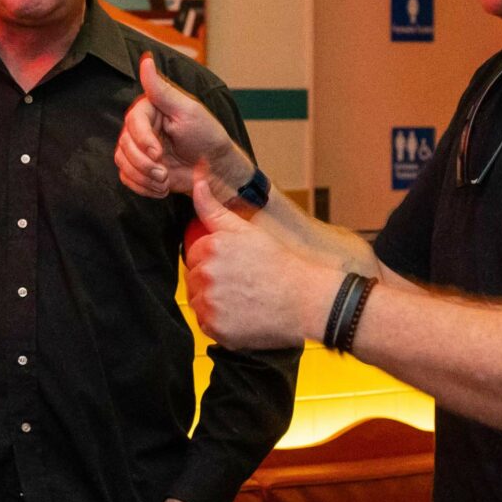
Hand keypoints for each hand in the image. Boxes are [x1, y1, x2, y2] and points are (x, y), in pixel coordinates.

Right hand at [117, 54, 251, 201]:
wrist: (215, 170)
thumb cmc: (207, 137)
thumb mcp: (187, 110)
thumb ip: (161, 89)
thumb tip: (146, 60)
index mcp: (150, 109)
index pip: (133, 122)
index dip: (143, 140)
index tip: (158, 153)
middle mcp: (141, 127)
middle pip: (124, 145)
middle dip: (144, 164)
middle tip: (165, 173)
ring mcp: (139, 149)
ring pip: (122, 162)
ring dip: (143, 177)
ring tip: (165, 180)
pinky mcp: (139, 168)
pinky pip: (126, 178)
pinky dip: (142, 187)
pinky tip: (160, 187)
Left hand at [185, 173, 343, 349]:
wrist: (306, 300)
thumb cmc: (280, 264)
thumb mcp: (246, 230)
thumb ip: (213, 207)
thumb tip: (197, 172)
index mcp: (211, 248)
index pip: (195, 256)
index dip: (213, 261)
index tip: (235, 266)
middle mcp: (206, 274)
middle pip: (194, 280)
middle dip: (211, 281)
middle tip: (241, 284)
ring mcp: (210, 303)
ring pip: (198, 302)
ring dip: (213, 302)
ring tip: (243, 299)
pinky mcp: (215, 328)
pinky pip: (206, 324)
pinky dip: (220, 323)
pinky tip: (241, 316)